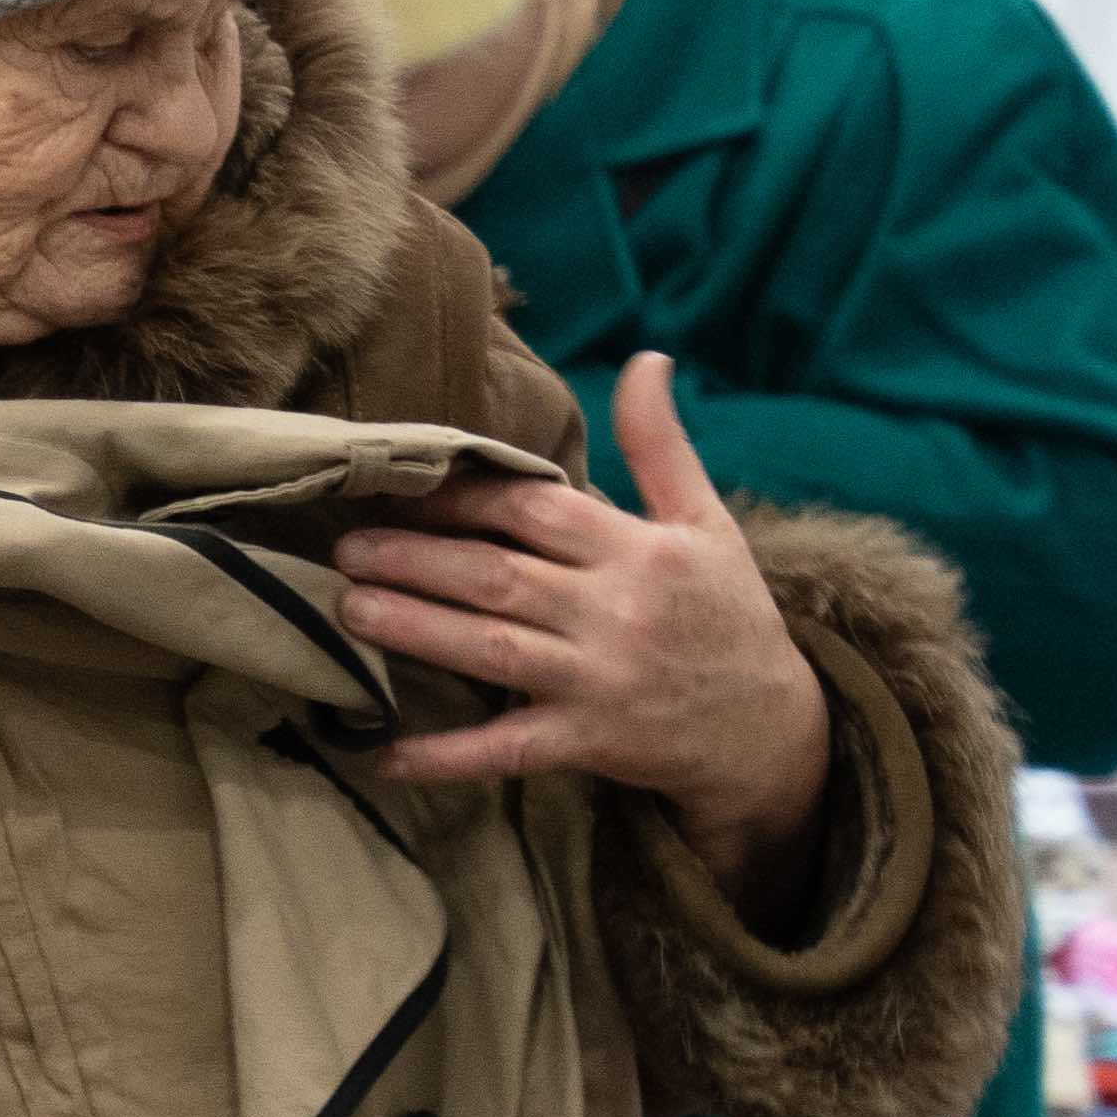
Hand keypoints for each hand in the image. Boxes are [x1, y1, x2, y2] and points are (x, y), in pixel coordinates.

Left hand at [329, 355, 833, 906]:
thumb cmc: (727, 613)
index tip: (402, 484)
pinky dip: (449, 756)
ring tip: (349, 607)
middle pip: (499, 577)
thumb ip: (662, 444)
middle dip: (418, 559)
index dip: (464, 496)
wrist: (770, 727)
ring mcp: (598, 681)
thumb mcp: (706, 522)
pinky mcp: (589, 742)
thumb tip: (647, 359)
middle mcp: (614, 612)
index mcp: (637, 550)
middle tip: (345, 546)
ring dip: (415, 630)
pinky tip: (387, 754)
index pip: (535, 511)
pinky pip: (508, 750)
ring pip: (491, 651)